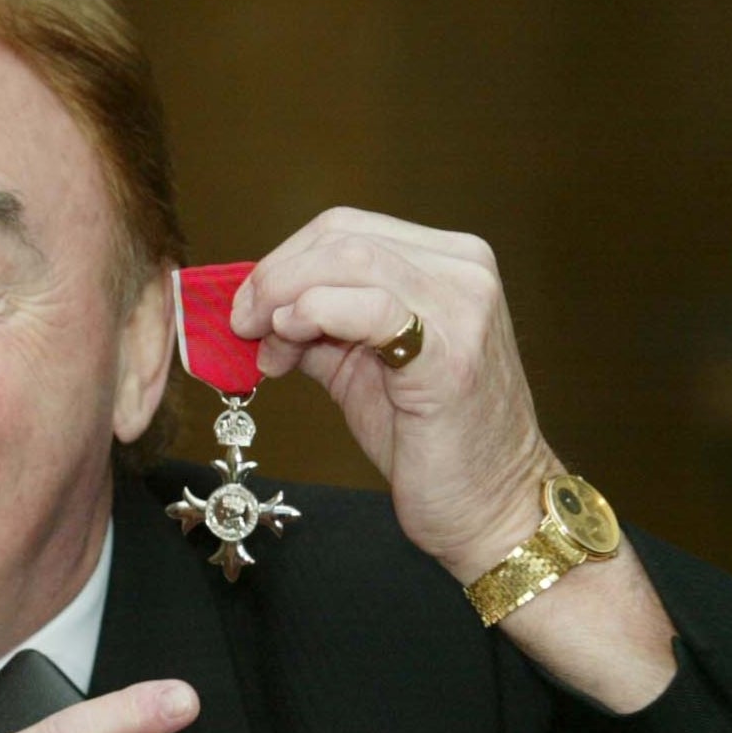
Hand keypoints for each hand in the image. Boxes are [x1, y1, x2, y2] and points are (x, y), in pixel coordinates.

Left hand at [231, 206, 556, 579]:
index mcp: (447, 263)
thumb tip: (258, 309)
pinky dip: (314, 315)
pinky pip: (371, 307)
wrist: (489, 504)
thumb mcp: (363, 366)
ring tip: (267, 346)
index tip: (247, 308)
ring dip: (285, 297)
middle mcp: (463, 271)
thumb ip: (320, 327)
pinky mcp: (449, 353)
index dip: (282, 261)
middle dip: (274, 277)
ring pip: (350, 260)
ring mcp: (462, 306)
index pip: (346, 228)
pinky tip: (290, 344)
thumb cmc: (431, 441)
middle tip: (242, 324)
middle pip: (342, 235)